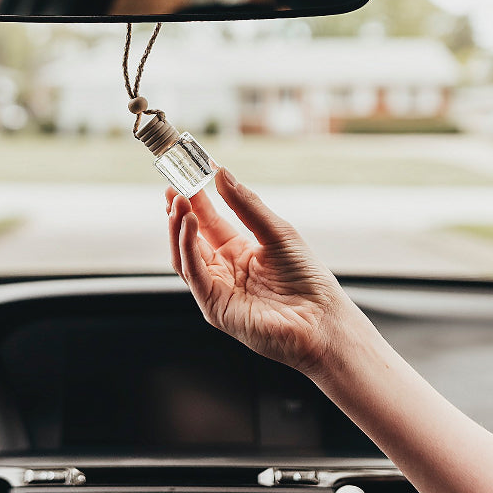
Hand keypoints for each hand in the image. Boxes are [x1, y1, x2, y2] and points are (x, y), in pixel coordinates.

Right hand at [166, 167, 361, 378]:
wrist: (321, 320)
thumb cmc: (307, 278)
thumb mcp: (277, 231)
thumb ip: (246, 204)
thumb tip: (221, 172)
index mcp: (239, 251)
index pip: (208, 222)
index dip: (195, 200)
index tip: (184, 175)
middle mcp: (224, 270)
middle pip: (190, 238)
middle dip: (178, 213)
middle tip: (171, 188)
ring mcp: (217, 289)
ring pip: (184, 256)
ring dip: (177, 228)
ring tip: (177, 202)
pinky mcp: (214, 306)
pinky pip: (194, 274)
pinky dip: (187, 248)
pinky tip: (188, 224)